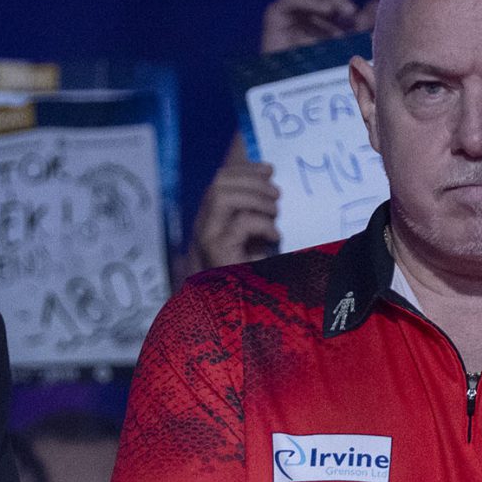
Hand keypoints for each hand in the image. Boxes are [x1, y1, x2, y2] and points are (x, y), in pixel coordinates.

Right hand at [188, 158, 280, 272]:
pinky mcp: (219, 253)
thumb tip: (269, 172)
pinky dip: (263, 224)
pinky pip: (240, 224)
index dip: (245, 168)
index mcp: (211, 218)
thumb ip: (256, 208)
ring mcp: (207, 239)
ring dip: (255, 198)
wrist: (237, 313)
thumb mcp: (254, 235)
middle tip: (277, 194)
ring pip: (222, 197)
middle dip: (251, 180)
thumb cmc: (251, 274)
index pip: (221, 179)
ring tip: (276, 213)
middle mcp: (204, 226)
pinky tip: (275, 236)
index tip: (269, 169)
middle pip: (219, 183)